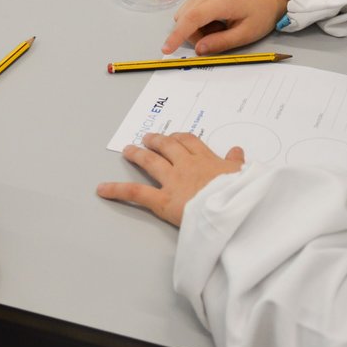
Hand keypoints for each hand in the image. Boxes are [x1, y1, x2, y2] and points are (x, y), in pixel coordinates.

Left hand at [96, 133, 244, 226]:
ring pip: (151, 162)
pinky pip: (136, 193)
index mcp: (207, 160)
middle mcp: (186, 165)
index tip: (176, 137)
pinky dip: (117, 190)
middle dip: (157, 141)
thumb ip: (237, 163)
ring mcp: (172, 181)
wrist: (234, 208)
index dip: (181, 138)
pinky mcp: (163, 200)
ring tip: (129, 151)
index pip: (190, 143)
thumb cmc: (241, 193)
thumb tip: (238, 151)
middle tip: (148, 138)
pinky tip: (103, 189)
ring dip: (138, 155)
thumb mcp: (244, 175)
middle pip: (168, 147)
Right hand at [161, 0, 287, 54]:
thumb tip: (199, 50)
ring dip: (196, 28)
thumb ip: (220, 43)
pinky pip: (191, 9)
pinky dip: (199, 20)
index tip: (166, 49)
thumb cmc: (262, 13)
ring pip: (185, 14)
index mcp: (218, 1)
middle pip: (184, 18)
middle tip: (218, 38)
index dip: (177, 35)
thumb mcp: (245, 34)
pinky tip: (217, 21)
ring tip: (220, 28)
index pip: (190, 19)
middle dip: (194, 34)